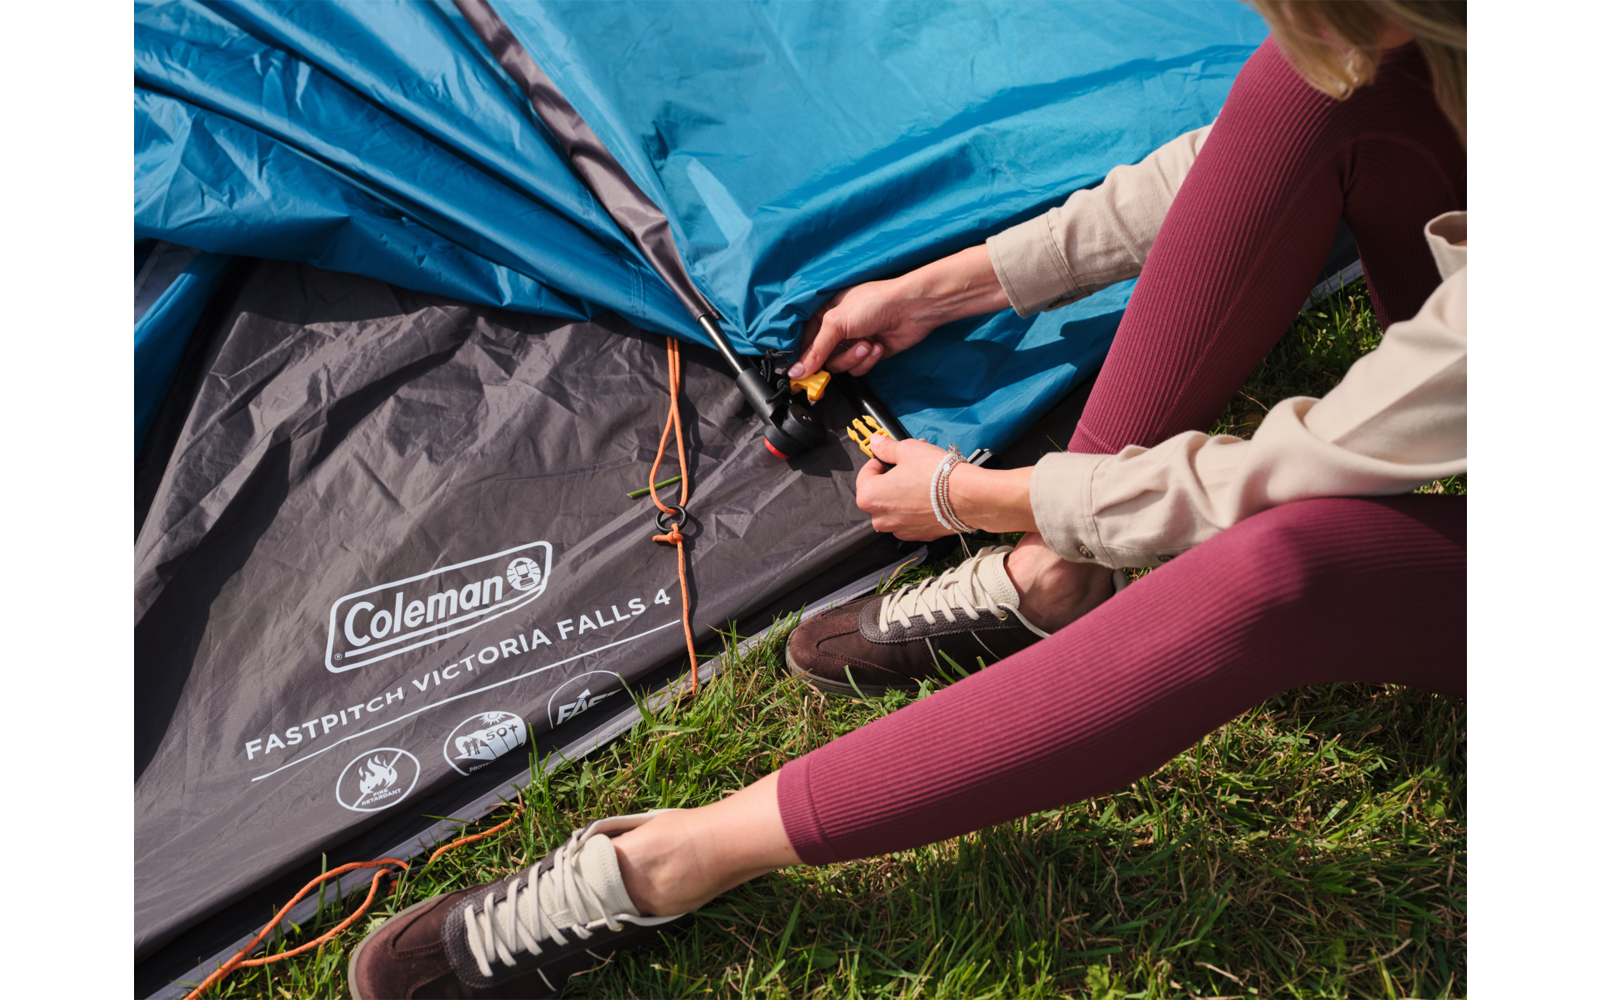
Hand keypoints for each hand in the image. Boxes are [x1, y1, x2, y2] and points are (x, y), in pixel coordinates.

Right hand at [788, 245, 1010, 379]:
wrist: (912, 308)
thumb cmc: (875, 302)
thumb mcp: (837, 322)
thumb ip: (815, 349)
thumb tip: (797, 371)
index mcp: (823, 315)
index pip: (804, 342)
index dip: (802, 358)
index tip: (799, 374)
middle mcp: (836, 329)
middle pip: (822, 359)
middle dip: (836, 357)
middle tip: (847, 350)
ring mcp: (852, 342)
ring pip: (840, 366)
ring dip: (854, 358)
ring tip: (868, 344)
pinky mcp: (868, 354)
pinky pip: (858, 369)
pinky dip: (868, 361)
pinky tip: (877, 346)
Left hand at [853, 436, 956, 539]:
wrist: (967, 496)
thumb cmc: (935, 473)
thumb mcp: (907, 450)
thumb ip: (887, 448)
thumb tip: (876, 443)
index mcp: (870, 497)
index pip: (865, 476)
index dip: (878, 462)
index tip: (890, 457)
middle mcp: (881, 519)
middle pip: (879, 494)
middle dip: (891, 479)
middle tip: (909, 465)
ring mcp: (900, 530)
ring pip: (895, 508)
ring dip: (903, 495)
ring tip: (922, 479)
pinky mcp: (919, 535)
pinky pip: (911, 519)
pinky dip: (916, 508)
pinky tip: (930, 496)